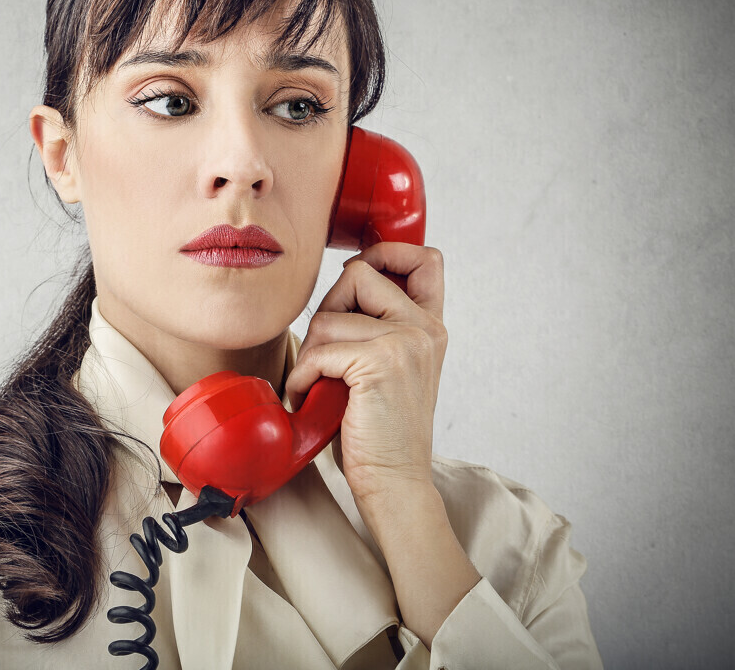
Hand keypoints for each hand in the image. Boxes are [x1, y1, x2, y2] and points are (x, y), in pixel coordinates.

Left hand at [285, 244, 475, 646]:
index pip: (424, 258)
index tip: (358, 276)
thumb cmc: (378, 429)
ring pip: (329, 316)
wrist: (395, 482)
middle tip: (327, 357)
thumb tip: (343, 280)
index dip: (386, 253)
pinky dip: (303, 377)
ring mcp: (406, 342)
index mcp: (431, 326)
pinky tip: (310, 398)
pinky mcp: (380, 362)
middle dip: (328, 311)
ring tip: (321, 385)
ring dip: (311, 353)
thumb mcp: (389, 368)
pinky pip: (319, 349)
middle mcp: (425, 328)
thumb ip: (379, 326)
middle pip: (358, 274)